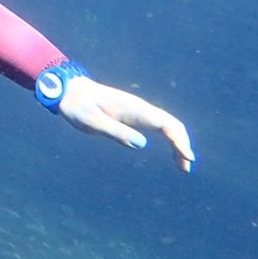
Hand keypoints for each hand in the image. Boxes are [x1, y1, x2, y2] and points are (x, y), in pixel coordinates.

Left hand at [57, 75, 194, 170]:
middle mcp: (140, 108)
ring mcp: (138, 111)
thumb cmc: (79, 106)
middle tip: (186, 167)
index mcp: (134, 109)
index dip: (179, 139)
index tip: (187, 156)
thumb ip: (116, 131)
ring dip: (178, 143)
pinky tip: (170, 152)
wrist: (70, 91)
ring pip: (167, 125)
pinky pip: (158, 127)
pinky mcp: (133, 116)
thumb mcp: (93, 121)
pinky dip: (169, 139)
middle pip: (171, 124)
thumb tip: (141, 144)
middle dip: (183, 144)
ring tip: (182, 166)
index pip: (165, 123)